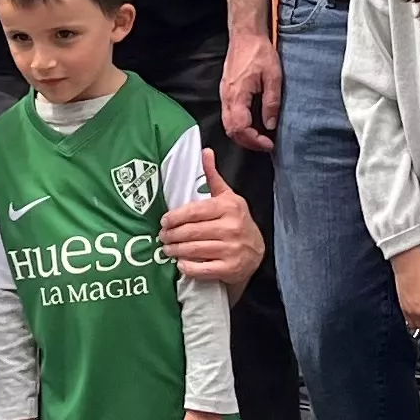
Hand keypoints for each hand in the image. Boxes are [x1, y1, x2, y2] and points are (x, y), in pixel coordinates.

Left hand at [158, 160, 265, 285]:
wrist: (257, 252)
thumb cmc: (237, 222)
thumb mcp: (228, 196)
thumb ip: (213, 176)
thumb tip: (205, 151)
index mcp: (228, 207)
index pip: (195, 211)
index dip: (175, 217)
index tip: (164, 221)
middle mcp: (231, 227)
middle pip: (191, 231)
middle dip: (172, 235)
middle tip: (162, 236)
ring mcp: (231, 249)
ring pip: (194, 250)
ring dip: (175, 250)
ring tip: (167, 248)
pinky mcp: (230, 268)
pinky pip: (202, 269)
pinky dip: (188, 267)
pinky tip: (181, 263)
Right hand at [221, 28, 282, 152]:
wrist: (246, 35)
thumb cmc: (259, 52)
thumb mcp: (273, 77)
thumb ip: (271, 102)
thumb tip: (270, 124)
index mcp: (237, 95)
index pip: (241, 128)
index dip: (254, 140)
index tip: (269, 144)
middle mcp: (226, 97)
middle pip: (231, 130)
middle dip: (248, 142)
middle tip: (265, 145)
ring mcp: (224, 95)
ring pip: (228, 124)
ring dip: (243, 135)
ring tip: (260, 137)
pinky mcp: (226, 92)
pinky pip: (228, 115)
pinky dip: (239, 125)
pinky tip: (253, 124)